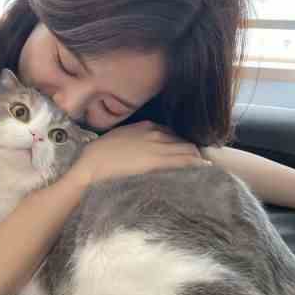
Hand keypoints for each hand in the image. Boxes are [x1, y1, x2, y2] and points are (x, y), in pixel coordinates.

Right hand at [69, 120, 211, 185]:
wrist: (92, 163)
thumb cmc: (101, 152)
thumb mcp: (121, 136)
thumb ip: (138, 137)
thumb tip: (146, 146)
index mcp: (147, 126)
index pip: (173, 134)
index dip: (180, 144)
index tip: (183, 152)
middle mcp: (156, 134)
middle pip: (183, 141)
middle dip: (191, 151)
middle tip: (198, 162)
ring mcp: (158, 147)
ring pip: (187, 150)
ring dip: (195, 158)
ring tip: (202, 167)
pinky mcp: (157, 162)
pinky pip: (183, 161)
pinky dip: (194, 164)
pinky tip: (202, 169)